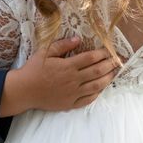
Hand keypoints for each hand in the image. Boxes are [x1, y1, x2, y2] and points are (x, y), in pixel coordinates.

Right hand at [0, 37, 118, 116]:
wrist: (24, 90)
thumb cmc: (33, 69)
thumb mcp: (44, 52)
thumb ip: (62, 46)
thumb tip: (78, 39)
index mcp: (67, 66)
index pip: (90, 58)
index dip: (102, 54)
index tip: (109, 51)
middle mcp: (73, 80)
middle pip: (97, 71)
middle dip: (109, 65)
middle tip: (118, 61)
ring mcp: (73, 93)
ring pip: (96, 86)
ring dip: (107, 79)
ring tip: (114, 73)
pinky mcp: (70, 103)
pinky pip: (88, 99)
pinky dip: (97, 93)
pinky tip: (101, 88)